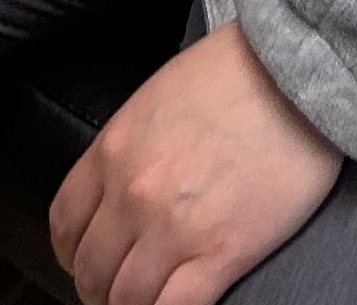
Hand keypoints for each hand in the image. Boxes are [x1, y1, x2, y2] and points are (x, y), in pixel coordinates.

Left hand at [50, 23, 340, 304]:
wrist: (292, 74)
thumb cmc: (231, 75)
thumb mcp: (154, 98)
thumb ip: (127, 148)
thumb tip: (117, 188)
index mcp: (113, 150)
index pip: (64, 224)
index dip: (71, 252)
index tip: (85, 259)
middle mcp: (134, 194)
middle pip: (92, 270)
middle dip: (99, 288)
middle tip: (117, 289)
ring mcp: (175, 229)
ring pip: (127, 300)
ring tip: (146, 303)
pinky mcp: (223, 254)